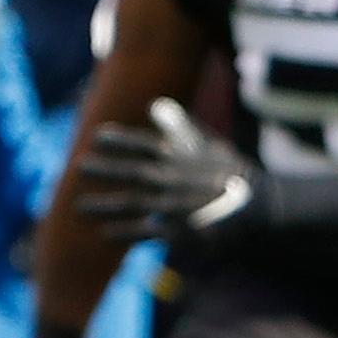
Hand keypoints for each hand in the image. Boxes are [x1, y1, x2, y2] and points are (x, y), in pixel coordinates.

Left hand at [77, 99, 259, 244]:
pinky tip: (104, 233)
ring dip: (106, 205)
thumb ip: (178, 127)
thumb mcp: (207, 145)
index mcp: (183, 157)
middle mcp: (178, 179)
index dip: (121, 140)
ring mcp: (179, 205)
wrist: (258, 206)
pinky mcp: (183, 229)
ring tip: (79, 206)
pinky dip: (127, 232)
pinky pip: (149, 232)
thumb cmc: (227, 172)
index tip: (97, 137)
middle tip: (79, 167)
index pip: (146, 144)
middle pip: (135, 172)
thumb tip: (156, 104)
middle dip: (105, 170)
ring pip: (136, 204)